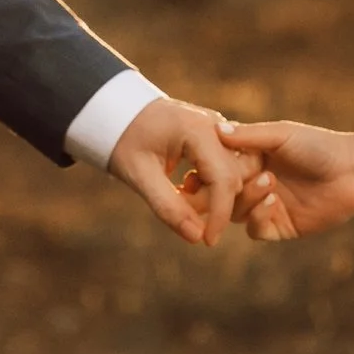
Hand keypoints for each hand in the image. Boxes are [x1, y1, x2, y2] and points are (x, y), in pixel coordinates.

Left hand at [104, 98, 253, 247]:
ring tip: (181, 194)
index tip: (208, 241)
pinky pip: (227, 168)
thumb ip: (168, 206)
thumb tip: (196, 237)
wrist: (117, 112)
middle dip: (213, 204)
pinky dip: (211, 185)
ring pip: (235, 174)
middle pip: (235, 177)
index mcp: (199, 129)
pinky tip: (186, 186)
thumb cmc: (124, 138)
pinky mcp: (218, 137)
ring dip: (213, 195)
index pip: (225, 179)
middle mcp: (217, 126)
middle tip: (180, 206)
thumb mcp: (139, 175)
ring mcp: (220, 129)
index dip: (220, 215)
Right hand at [215, 121, 353, 241]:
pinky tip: (271, 201)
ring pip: (236, 212)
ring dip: (246, 198)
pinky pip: (256, 229)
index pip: (218, 168)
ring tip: (267, 182)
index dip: (210, 169)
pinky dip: (257, 217)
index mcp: (252, 160)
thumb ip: (248, 136)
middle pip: (221, 194)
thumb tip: (215, 131)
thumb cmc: (319, 145)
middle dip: (221, 189)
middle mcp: (255, 184)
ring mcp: (267, 207)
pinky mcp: (280, 227)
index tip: (203, 164)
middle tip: (225, 182)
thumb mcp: (281, 135)